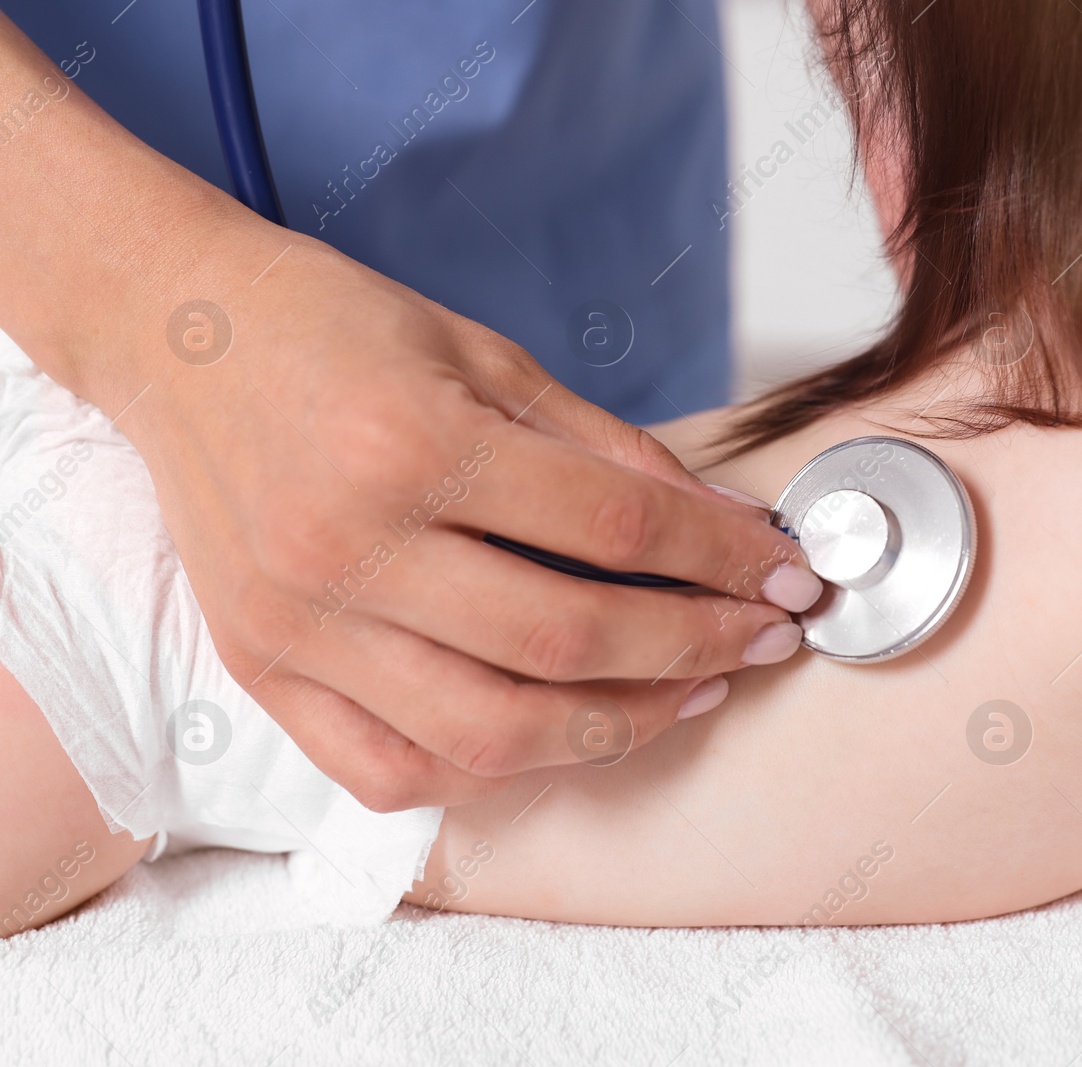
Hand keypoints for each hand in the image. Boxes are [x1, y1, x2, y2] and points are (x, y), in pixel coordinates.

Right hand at [114, 228, 818, 810]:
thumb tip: (723, 523)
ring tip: (689, 694)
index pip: (616, 529)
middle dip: (697, 648)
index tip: (787, 571)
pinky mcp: (261, 671)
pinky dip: (489, 772)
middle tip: (763, 638)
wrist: (180, 338)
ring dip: (616, 727)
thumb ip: (608, 450)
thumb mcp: (489, 357)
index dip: (725, 557)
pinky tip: (560, 734)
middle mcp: (347, 547)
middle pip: (567, 642)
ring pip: (489, 734)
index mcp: (412, 443)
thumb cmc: (336, 330)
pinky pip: (390, 771)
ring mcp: (297, 625)